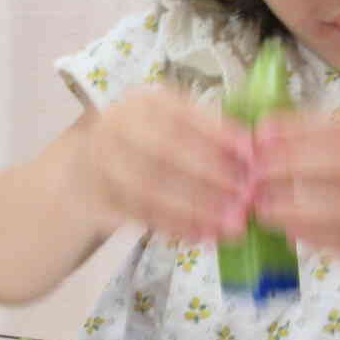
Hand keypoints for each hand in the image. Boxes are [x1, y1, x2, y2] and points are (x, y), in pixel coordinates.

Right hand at [75, 89, 253, 242]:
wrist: (86, 168)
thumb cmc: (146, 145)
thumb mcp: (172, 126)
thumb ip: (206, 134)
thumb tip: (253, 153)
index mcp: (143, 103)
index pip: (183, 115)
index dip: (218, 134)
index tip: (249, 154)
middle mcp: (119, 127)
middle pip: (166, 150)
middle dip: (210, 176)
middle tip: (244, 196)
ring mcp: (103, 163)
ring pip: (152, 187)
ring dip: (195, 208)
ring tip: (230, 224)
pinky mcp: (99, 198)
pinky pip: (141, 214)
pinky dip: (174, 227)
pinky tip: (202, 236)